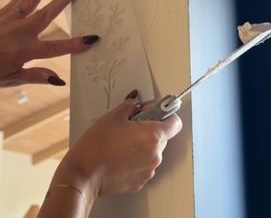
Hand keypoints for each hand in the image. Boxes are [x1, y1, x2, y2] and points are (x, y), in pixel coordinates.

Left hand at [0, 0, 98, 86]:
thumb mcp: (9, 80)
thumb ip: (35, 76)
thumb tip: (59, 80)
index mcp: (23, 51)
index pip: (56, 48)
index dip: (75, 44)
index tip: (92, 38)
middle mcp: (18, 32)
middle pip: (46, 14)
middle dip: (64, 0)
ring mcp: (7, 20)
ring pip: (30, 0)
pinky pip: (14, 1)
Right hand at [52, 98, 182, 202]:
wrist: (82, 176)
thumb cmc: (96, 146)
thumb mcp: (113, 116)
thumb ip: (130, 105)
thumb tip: (137, 103)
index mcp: (153, 136)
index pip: (175, 122)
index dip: (164, 114)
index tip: (153, 111)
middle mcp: (156, 154)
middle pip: (162, 135)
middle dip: (149, 128)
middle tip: (129, 126)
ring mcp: (149, 170)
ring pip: (152, 150)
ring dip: (142, 144)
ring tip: (121, 143)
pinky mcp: (140, 181)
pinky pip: (144, 164)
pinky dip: (136, 158)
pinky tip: (119, 156)